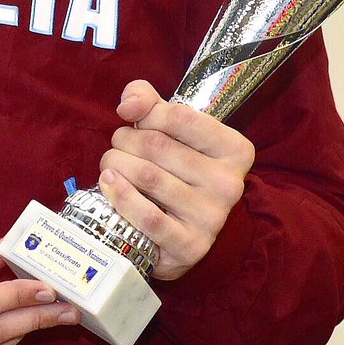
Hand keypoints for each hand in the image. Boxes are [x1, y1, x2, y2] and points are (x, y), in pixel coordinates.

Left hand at [98, 79, 254, 280]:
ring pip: (148, 177)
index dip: (147, 114)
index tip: (135, 121)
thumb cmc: (173, 166)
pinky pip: (147, 217)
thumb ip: (146, 99)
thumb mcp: (168, 126)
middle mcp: (229, 184)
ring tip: (110, 164)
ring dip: (115, 164)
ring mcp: (212, 218)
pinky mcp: (190, 246)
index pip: (179, 116)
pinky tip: (109, 184)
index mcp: (235, 149)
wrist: (179, 230)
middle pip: (158, 146)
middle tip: (117, 145)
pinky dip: (120, 196)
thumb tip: (128, 106)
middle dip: (124, 140)